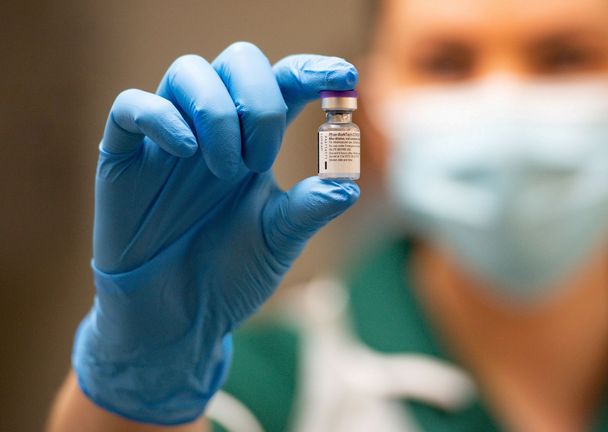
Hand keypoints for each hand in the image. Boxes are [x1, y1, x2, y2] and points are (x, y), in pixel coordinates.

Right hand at [72, 42, 359, 424]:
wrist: (177, 321)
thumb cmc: (229, 275)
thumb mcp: (278, 241)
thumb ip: (308, 209)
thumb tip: (349, 185)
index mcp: (256, 143)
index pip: (284, 85)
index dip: (312, 70)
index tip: (343, 76)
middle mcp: (215, 130)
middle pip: (237, 62)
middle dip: (260, 98)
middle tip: (263, 157)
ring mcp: (168, 140)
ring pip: (187, 72)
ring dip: (217, 111)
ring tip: (228, 168)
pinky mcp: (124, 158)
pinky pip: (131, 107)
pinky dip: (161, 116)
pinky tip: (187, 151)